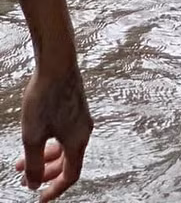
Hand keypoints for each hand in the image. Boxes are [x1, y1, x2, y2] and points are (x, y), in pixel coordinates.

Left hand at [18, 60, 91, 199]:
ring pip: (63, 147)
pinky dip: (49, 142)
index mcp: (78, 141)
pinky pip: (64, 133)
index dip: (55, 189)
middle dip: (45, 173)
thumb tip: (32, 183)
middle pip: (67, 162)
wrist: (57, 64)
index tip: (41, 198)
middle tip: (27, 179)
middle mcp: (84, 130)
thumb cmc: (46, 98)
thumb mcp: (33, 138)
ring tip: (22, 160)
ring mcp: (80, 117)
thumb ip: (33, 165)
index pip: (70, 175)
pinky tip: (35, 138)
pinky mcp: (75, 106)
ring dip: (44, 157)